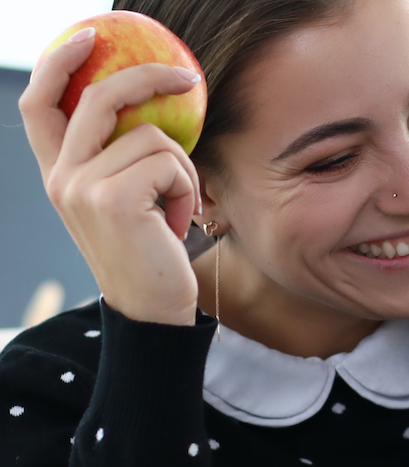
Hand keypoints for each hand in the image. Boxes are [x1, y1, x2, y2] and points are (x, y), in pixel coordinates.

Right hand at [19, 28, 203, 325]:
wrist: (154, 309)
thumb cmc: (152, 251)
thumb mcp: (128, 198)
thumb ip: (122, 157)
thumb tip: (155, 102)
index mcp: (58, 174)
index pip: (40, 105)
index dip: (59, 63)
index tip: (90, 36)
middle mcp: (61, 177)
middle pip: (100, 97)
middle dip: (149, 78)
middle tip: (188, 79)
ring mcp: (82, 187)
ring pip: (154, 137)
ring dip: (183, 169)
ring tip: (177, 207)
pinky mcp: (114, 198)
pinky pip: (171, 162)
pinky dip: (188, 188)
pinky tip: (178, 221)